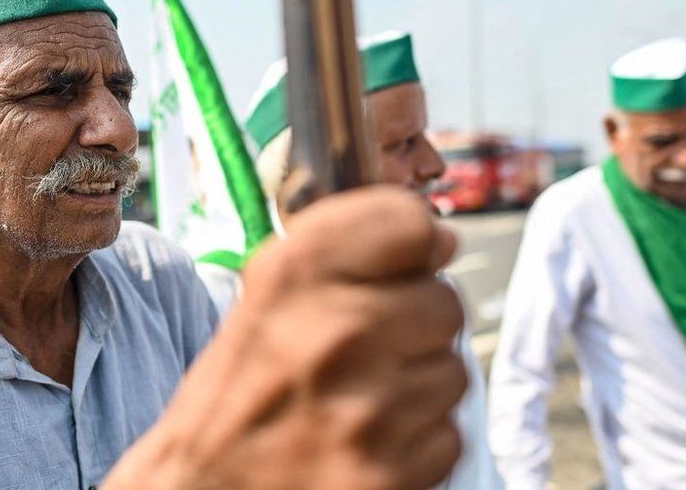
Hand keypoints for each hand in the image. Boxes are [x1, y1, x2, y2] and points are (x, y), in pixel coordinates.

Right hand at [105, 185, 465, 489]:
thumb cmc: (234, 398)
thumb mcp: (262, 301)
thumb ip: (341, 258)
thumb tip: (441, 238)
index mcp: (293, 276)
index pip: (410, 221)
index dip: (411, 245)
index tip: (394, 268)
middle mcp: (336, 331)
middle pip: (443, 301)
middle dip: (412, 326)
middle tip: (359, 356)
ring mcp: (367, 407)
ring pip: (451, 372)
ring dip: (416, 388)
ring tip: (357, 405)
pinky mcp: (390, 473)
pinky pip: (447, 437)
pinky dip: (417, 443)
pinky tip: (367, 446)